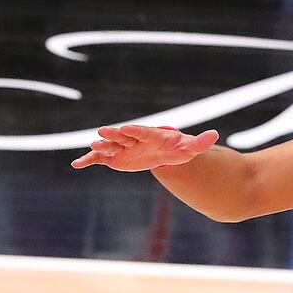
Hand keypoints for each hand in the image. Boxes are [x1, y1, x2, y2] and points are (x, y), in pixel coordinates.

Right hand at [70, 125, 219, 171]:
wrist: (164, 154)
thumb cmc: (177, 149)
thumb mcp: (190, 148)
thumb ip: (200, 142)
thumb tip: (216, 134)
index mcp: (150, 135)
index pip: (142, 131)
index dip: (135, 130)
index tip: (127, 128)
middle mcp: (133, 139)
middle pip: (122, 136)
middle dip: (113, 134)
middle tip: (103, 131)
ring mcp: (122, 148)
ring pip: (110, 147)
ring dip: (101, 147)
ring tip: (92, 148)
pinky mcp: (115, 158)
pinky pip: (100, 159)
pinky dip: (89, 161)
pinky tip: (76, 165)